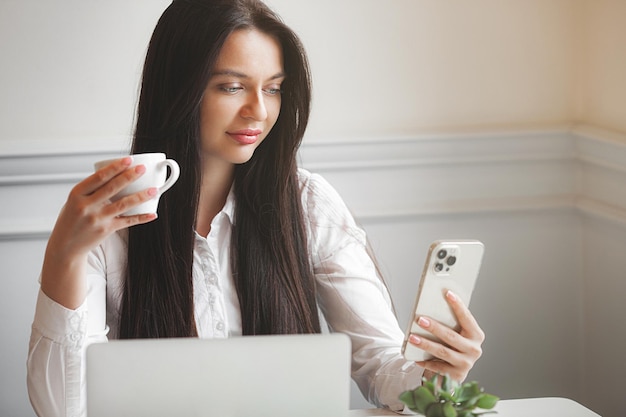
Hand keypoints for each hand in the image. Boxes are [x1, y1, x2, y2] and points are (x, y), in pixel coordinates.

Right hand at [41, 156, 157, 307]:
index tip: (128, 160)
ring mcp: (97, 219)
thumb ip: (92, 190)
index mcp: (77, 194)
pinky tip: (152, 213)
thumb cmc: (72, 219)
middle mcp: (86, 206)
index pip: (99, 177)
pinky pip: (127, 222)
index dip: (115, 167)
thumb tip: (117, 175)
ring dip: (141, 196)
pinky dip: (141, 217)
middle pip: (112, 188)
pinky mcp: (106, 230)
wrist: (65, 246)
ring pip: (123, 204)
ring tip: (155, 189)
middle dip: (129, 176)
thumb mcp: (74, 201)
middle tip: (143, 169)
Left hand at [408, 290, 484, 382]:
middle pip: (452, 336)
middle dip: (434, 327)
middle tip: (420, 319)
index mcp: (476, 335)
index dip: (458, 305)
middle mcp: (474, 349)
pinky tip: (415, 357)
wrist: (454, 372)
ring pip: (443, 351)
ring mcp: (467, 363)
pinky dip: (425, 361)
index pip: (467, 318)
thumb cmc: (452, 346)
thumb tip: (431, 305)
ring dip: (426, 344)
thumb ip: (450, 323)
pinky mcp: (457, 375)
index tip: (448, 293)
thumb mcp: (455, 334)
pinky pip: (438, 366)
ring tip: (412, 337)